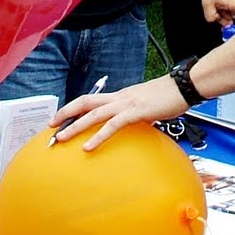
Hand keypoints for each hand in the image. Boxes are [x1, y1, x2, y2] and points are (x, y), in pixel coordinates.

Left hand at [51, 76, 188, 150]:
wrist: (184, 86)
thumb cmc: (169, 97)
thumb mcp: (147, 107)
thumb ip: (136, 116)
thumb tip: (132, 126)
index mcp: (120, 96)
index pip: (91, 100)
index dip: (73, 108)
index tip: (60, 118)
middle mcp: (118, 97)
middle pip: (84, 102)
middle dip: (65, 113)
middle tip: (50, 126)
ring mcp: (125, 104)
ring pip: (92, 113)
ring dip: (74, 126)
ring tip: (60, 138)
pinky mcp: (134, 112)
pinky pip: (112, 126)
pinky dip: (97, 137)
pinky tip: (88, 147)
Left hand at [202, 0, 234, 26]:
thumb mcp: (206, 4)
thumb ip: (211, 18)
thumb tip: (222, 25)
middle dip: (225, 21)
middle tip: (217, 13)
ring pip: (231, 18)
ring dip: (223, 15)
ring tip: (218, 5)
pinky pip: (231, 15)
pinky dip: (224, 13)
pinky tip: (219, 7)